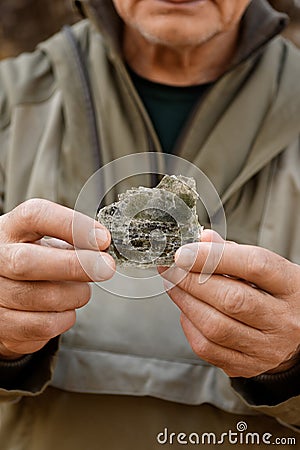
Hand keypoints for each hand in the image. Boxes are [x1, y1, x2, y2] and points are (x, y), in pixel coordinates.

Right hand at [0, 199, 114, 358]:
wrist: (2, 293)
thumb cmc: (31, 260)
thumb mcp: (43, 241)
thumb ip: (71, 241)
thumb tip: (102, 245)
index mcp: (9, 230)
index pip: (35, 216)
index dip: (72, 225)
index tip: (102, 238)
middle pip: (28, 262)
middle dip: (75, 265)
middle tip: (106, 267)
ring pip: (43, 297)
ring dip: (75, 295)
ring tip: (79, 290)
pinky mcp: (1, 326)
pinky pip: (44, 325)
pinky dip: (65, 318)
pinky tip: (65, 309)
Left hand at [160, 230, 299, 377]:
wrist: (299, 338)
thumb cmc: (278, 296)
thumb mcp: (269, 270)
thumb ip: (234, 253)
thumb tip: (203, 240)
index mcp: (292, 286)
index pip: (254, 266)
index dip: (213, 257)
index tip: (184, 252)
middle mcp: (283, 320)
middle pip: (231, 299)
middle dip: (191, 281)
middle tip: (171, 269)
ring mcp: (266, 348)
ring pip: (215, 327)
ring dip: (185, 303)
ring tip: (173, 285)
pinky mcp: (247, 366)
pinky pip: (208, 349)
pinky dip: (189, 327)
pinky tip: (186, 311)